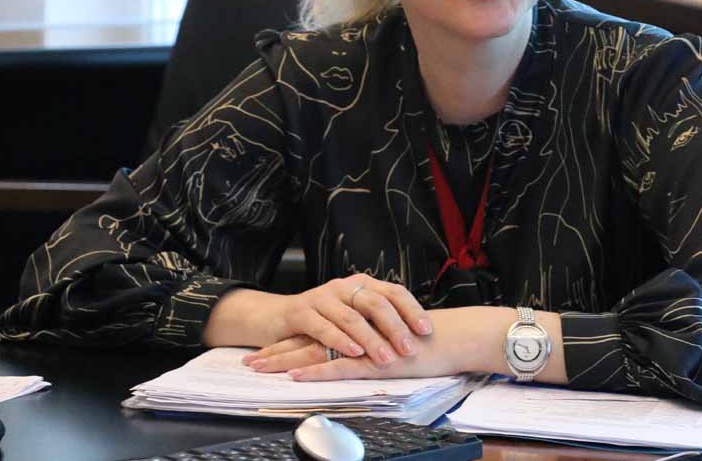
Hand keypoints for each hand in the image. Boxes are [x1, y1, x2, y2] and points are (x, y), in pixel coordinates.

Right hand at [242, 274, 432, 370]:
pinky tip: (353, 352)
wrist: (275, 317)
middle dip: (395, 328)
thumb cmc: (321, 321)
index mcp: (361, 284)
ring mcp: (321, 297)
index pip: (393, 292)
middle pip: (376, 303)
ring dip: (372, 340)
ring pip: (352, 318)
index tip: (426, 330)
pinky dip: (340, 340)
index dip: (411, 310)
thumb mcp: (352, 317)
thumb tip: (414, 336)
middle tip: (409, 349)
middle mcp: (344, 286)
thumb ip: (376, 321)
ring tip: (386, 358)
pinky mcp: (301, 311)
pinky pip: (324, 326)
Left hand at [267, 307, 494, 380]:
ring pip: (317, 350)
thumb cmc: (426, 341)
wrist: (452, 338)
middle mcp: (356, 330)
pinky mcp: (373, 359)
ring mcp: (363, 345)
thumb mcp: (391, 336)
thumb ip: (370, 338)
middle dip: (278, 350)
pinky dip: (316, 370)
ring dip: (287, 360)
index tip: (265, 350)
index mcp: (357, 325)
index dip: (290, 341)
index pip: (317, 332)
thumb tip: (353, 349)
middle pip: (309, 338)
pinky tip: (297, 376)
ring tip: (262, 367)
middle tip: (250, 359)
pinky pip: (339, 366)